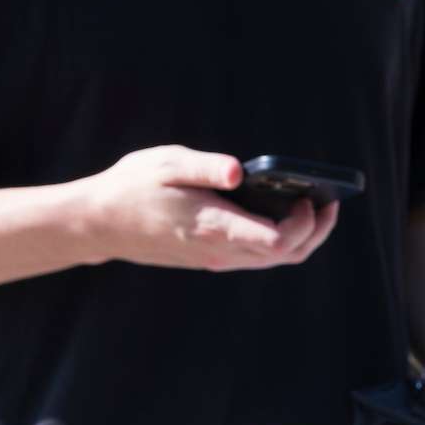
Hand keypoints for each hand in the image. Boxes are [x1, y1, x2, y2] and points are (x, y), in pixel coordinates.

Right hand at [70, 146, 335, 271]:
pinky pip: (257, 257)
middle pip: (286, 255)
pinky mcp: (209, 259)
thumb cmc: (132, 187)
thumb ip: (206, 167)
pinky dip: (280, 241)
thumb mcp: (167, 164)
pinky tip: (281, 214)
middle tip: (329, 201)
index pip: (276, 240)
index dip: (304, 222)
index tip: (308, 195)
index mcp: (214, 227)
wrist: (96, 224)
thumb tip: (238, 171)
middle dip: (316, 231)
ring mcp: (215, 259)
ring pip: (273, 260)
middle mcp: (219, 251)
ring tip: (314, 206)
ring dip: (301, 237)